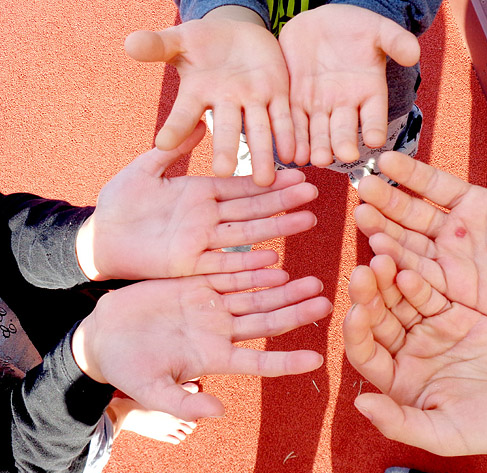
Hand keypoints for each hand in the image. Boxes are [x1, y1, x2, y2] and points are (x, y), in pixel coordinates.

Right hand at [72, 270, 331, 420]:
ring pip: (255, 296)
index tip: (317, 359)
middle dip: (296, 313)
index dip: (286, 361)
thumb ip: (183, 401)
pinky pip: (230, 275)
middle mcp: (219, 331)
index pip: (259, 362)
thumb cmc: (127, 368)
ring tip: (313, 281)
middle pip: (266, 322)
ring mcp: (211, 307)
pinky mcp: (197, 285)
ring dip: (284, 289)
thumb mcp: (151, 391)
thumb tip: (219, 411)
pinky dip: (252, 270)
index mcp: (214, 358)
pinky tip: (276, 264)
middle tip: (326, 303)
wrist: (103, 335)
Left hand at [76, 122, 317, 280]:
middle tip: (314, 194)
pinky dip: (248, 264)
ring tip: (307, 221)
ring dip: (277, 228)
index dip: (270, 180)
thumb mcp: (146, 169)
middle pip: (253, 208)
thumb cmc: (119, 203)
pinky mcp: (189, 263)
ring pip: (246, 233)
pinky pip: (223, 264)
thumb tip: (203, 121)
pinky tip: (274, 261)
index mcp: (200, 193)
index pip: (242, 184)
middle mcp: (207, 217)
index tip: (296, 173)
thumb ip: (174, 150)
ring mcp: (201, 241)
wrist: (99, 238)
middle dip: (284, 201)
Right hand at [125, 6, 293, 185]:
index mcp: (199, 94)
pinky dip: (289, 136)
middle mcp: (226, 105)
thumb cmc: (203, 43)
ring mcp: (253, 103)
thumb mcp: (181, 39)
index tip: (162, 143)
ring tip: (265, 180)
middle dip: (224, 149)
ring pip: (258, 131)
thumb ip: (159, 44)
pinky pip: (284, 117)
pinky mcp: (277, 96)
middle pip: (225, 129)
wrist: (238, 37)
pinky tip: (294, 157)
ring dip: (262, 154)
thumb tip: (130, 43)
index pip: (183, 112)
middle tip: (222, 172)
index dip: (174, 126)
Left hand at [279, 5, 419, 165]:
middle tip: (344, 155)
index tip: (375, 139)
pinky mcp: (296, 104)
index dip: (375, 127)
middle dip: (343, 143)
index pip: (374, 115)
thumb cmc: (354, 28)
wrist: (319, 24)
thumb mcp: (376, 30)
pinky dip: (293, 139)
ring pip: (319, 133)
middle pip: (344, 130)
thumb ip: (395, 40)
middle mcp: (345, 107)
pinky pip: (294, 124)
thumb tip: (414, 52)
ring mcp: (320, 108)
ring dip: (318, 147)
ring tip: (318, 159)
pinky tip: (292, 154)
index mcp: (369, 93)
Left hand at [344, 255, 486, 472]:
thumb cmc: (485, 430)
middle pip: (378, 319)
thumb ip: (401, 423)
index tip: (355, 313)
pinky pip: (430, 295)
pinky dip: (419, 283)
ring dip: (388, 282)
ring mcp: (428, 330)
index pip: (366, 352)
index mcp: (396, 379)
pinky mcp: (451, 315)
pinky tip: (408, 271)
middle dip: (368, 296)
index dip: (357, 333)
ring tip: (380, 260)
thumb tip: (359, 403)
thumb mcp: (444, 434)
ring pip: (400, 302)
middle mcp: (405, 350)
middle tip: (361, 272)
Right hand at [355, 123, 486, 362]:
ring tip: (361, 216)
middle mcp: (453, 229)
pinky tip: (379, 248)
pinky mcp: (450, 287)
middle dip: (386, 200)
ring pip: (409, 242)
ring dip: (384, 229)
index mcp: (472, 204)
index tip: (386, 159)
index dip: (410, 173)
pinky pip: (420, 273)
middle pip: (412, 212)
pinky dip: (399, 262)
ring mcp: (449, 259)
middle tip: (362, 187)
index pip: (433, 184)